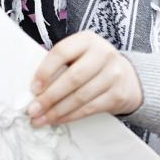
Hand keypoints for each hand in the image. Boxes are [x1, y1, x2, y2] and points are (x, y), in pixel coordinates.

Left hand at [26, 31, 142, 126]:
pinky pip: (90, 108)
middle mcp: (103, 54)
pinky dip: (71, 116)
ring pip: (80, 97)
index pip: (62, 52)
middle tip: (33, 109)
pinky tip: (57, 120)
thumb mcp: (78, 54)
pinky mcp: (118, 95)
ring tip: (40, 119)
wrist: (126, 76)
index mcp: (87, 40)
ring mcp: (113, 75)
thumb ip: (59, 64)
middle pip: (72, 78)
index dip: (46, 70)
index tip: (34, 88)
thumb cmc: (91, 64)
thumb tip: (34, 88)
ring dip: (57, 111)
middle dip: (50, 97)